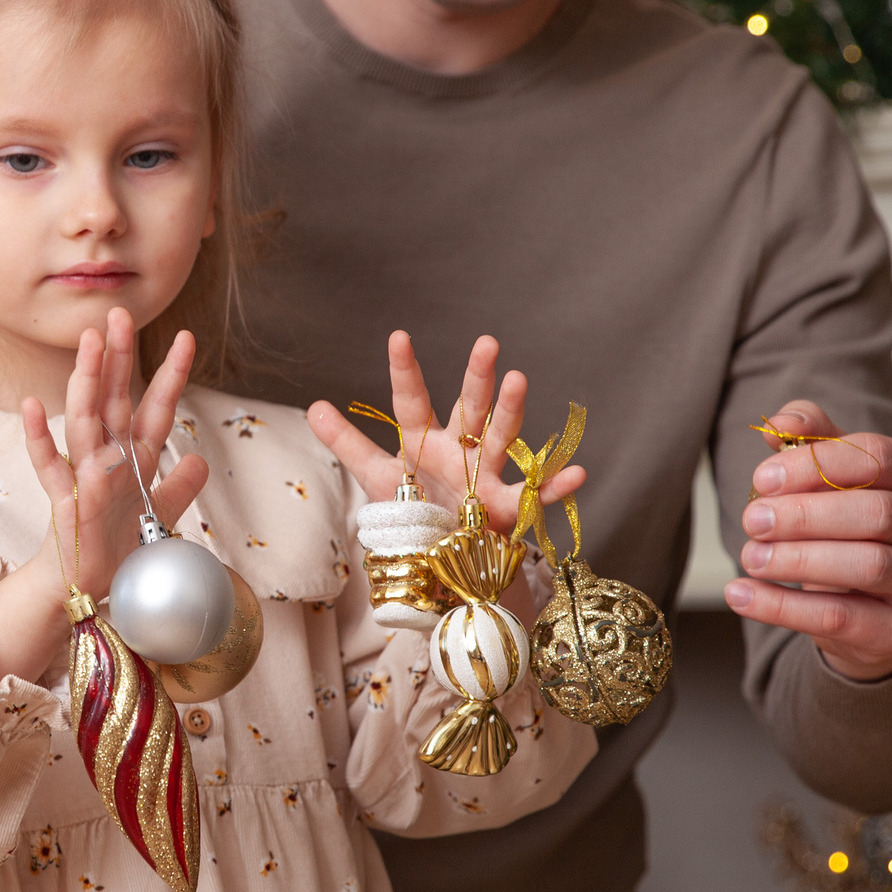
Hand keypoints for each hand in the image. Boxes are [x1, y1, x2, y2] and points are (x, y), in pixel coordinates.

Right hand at [20, 309, 211, 596]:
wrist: (88, 584)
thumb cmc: (119, 545)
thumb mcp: (161, 514)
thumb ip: (179, 484)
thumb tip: (201, 459)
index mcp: (135, 458)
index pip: (156, 407)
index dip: (171, 373)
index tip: (186, 337)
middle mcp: (109, 458)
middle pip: (116, 399)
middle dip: (120, 357)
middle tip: (119, 314)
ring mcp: (84, 475)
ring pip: (84, 419)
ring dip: (86, 380)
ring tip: (88, 343)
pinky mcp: (65, 500)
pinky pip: (49, 465)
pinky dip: (40, 437)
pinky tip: (32, 405)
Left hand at [307, 331, 585, 536]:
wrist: (442, 555)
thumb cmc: (413, 507)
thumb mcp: (377, 477)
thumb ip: (349, 443)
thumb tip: (313, 406)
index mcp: (424, 440)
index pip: (412, 401)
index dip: (405, 371)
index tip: (398, 336)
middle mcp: (459, 449)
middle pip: (469, 408)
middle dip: (476, 378)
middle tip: (485, 343)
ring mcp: (487, 474)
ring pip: (502, 437)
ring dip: (510, 411)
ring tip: (518, 380)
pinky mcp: (507, 508)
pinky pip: (536, 494)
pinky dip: (557, 485)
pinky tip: (578, 472)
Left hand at [723, 401, 891, 681]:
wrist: (873, 605)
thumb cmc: (849, 524)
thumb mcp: (831, 474)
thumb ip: (807, 438)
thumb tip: (777, 426)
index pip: (876, 456)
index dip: (817, 463)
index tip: (763, 478)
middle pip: (876, 513)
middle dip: (805, 516)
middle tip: (753, 520)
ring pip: (868, 565)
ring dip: (798, 561)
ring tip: (749, 557)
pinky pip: (842, 617)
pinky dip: (783, 607)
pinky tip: (741, 594)